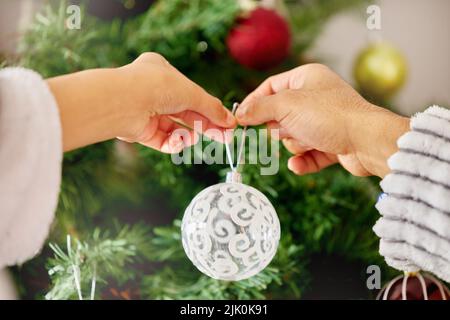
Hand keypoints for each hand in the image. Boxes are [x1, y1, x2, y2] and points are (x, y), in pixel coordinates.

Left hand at [48, 52, 235, 151]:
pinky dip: (173, 143)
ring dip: (188, 135)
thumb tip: (230, 121)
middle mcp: (152, 91)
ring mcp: (145, 112)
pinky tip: (178, 142)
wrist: (123, 102)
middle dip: (206, 125)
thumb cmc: (156, 87)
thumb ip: (212, 108)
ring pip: (175, 128)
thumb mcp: (192, 94)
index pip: (191, 93)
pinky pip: (162, 140)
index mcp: (162, 72)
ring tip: (194, 138)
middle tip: (225, 138)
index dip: (211, 109)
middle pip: (186, 113)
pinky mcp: (139, 131)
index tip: (227, 122)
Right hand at [236, 64, 409, 177]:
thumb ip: (259, 109)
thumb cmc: (329, 116)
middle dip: (280, 127)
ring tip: (310, 141)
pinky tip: (299, 165)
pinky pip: (307, 155)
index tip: (241, 119)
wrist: (366, 142)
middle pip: (279, 115)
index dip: (255, 102)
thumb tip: (240, 115)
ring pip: (292, 137)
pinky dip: (303, 161)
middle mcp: (315, 97)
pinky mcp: (331, 143)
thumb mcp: (286, 105)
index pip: (270, 87)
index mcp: (306, 78)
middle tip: (289, 128)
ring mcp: (324, 122)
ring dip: (296, 144)